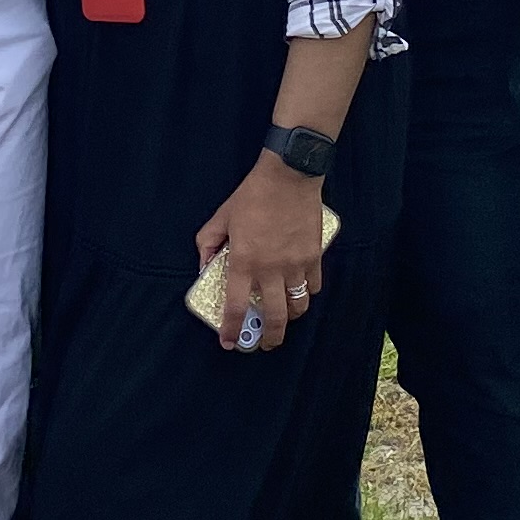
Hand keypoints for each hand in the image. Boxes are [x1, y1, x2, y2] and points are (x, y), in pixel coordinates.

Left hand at [195, 156, 327, 354]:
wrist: (288, 176)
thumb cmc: (252, 196)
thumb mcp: (221, 218)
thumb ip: (207, 244)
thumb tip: (205, 267)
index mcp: (242, 262)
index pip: (235, 307)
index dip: (231, 330)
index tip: (229, 343)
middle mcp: (269, 270)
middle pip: (274, 318)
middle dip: (269, 338)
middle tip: (264, 343)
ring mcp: (295, 265)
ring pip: (297, 308)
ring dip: (290, 319)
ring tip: (283, 319)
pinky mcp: (314, 257)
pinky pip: (313, 287)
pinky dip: (306, 294)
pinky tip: (299, 292)